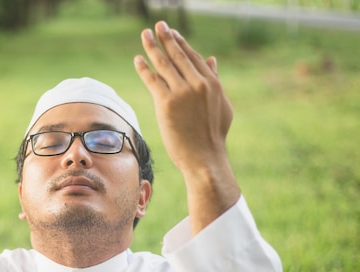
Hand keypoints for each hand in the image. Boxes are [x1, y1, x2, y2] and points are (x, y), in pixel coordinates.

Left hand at [134, 21, 238, 233]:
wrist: (205, 158)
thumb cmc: (213, 136)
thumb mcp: (221, 105)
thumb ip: (215, 80)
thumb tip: (211, 59)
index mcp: (211, 83)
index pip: (192, 57)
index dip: (180, 44)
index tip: (172, 34)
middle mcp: (197, 84)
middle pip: (177, 55)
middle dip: (166, 38)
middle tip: (157, 25)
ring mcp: (181, 92)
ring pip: (163, 64)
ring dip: (152, 47)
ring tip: (145, 35)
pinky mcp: (166, 103)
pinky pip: (152, 80)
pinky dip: (144, 68)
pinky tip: (137, 59)